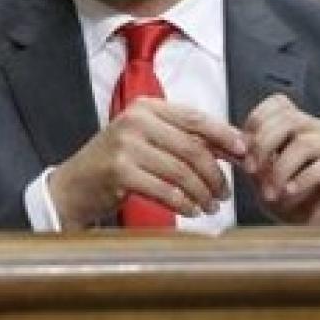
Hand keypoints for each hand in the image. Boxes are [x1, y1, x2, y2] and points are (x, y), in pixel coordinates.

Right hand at [48, 97, 245, 229]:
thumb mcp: (148, 140)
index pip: (196, 118)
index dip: (224, 136)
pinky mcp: (119, 171)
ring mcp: (125, 145)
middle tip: (225, 193)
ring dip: (203, 193)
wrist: (74, 186)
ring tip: (211, 206)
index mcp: (146, 107)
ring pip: (182, 171)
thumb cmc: (116, 164)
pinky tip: (191, 211)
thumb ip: (184, 138)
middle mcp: (135, 121)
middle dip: (216, 174)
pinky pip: (165, 189)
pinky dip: (184, 203)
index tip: (244, 154)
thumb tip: (233, 146)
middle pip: (192, 147)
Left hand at [241, 93, 319, 225]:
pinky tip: (290, 192)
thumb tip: (225, 141)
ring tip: (270, 192)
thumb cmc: (289, 201)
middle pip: (289, 120)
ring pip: (305, 143)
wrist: (316, 230)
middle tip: (251, 172)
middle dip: (264, 146)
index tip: (242, 150)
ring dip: (281, 169)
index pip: (277, 104)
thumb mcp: (260, 175)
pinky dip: (304, 178)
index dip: (256, 122)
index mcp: (298, 124)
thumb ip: (247, 155)